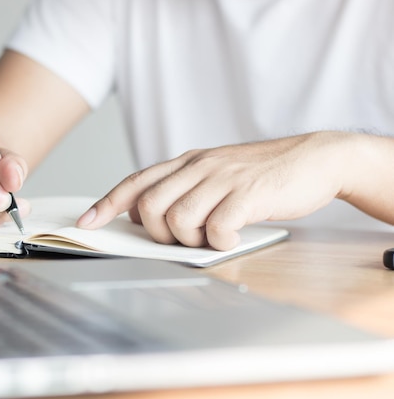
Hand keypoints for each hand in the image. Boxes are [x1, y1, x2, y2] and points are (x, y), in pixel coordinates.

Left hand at [77, 132, 355, 250]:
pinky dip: (219, 241)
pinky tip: (233, 235)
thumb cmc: (260, 174)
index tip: (86, 223)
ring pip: (177, 219)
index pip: (135, 182)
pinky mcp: (246, 195)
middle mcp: (198, 167)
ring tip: (211, 235)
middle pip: (149, 206)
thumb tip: (148, 215)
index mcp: (186, 162)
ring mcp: (221, 179)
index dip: (106, 204)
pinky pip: (216, 228)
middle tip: (182, 237)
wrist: (313, 158)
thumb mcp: (215, 172)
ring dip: (189, 239)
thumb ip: (183, 188)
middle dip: (158, 232)